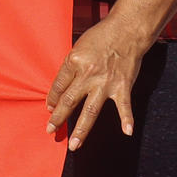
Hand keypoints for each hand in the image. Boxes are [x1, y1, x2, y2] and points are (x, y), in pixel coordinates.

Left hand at [46, 16, 148, 149]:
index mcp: (74, 62)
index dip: (52, 99)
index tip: (49, 109)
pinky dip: (127, 119)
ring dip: (82, 129)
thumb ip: (70, 68)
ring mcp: (106, 82)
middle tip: (50, 130)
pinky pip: (124, 106)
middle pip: (70, 100)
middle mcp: (88, 74)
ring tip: (74, 145)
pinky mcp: (122, 86)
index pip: (59, 85)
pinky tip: (127, 132)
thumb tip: (61, 90)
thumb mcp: (78, 48)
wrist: (126, 31)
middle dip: (58, 117)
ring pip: (91, 110)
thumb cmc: (100, 37)